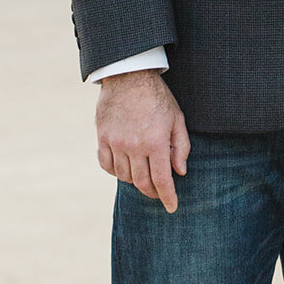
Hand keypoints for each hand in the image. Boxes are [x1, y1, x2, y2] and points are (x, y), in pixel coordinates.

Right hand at [96, 69, 190, 213]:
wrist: (130, 75)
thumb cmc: (158, 97)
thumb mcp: (177, 118)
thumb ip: (181, 146)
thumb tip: (179, 172)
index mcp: (156, 142)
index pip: (162, 180)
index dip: (168, 197)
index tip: (172, 207)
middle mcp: (135, 146)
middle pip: (142, 182)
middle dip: (152, 192)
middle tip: (158, 192)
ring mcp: (116, 142)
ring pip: (125, 176)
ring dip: (135, 180)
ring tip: (143, 174)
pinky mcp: (102, 137)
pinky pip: (107, 165)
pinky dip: (116, 171)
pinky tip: (124, 167)